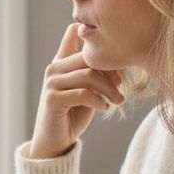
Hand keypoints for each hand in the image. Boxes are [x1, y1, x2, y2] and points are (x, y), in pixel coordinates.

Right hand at [29, 23, 123, 158]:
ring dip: (109, 89)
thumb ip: (100, 78)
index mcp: (61, 62)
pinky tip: (106, 108)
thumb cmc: (73, 114)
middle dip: (110, 70)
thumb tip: (119, 72)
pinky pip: (83, 93)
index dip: (92, 34)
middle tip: (123, 86)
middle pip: (88, 57)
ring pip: (88, 75)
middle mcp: (54, 69)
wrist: (55, 141)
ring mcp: (51, 83)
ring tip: (118, 101)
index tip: (114, 50)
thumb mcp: (90, 92)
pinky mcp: (53, 99)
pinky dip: (99, 101)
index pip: (73, 32)